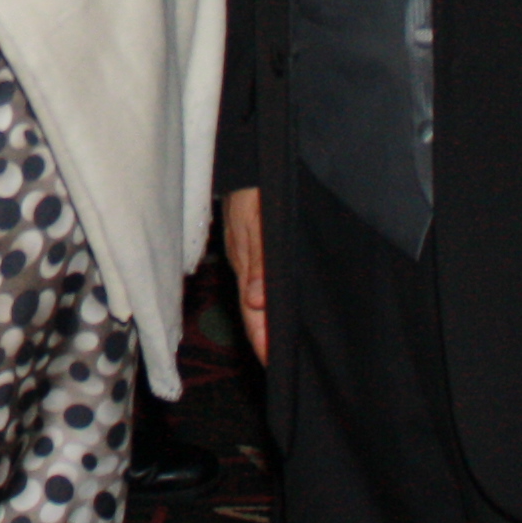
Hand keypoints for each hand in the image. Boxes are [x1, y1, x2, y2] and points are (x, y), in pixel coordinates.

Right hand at [222, 186, 266, 365]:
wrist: (244, 156)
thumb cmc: (252, 186)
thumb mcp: (259, 221)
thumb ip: (259, 261)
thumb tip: (256, 302)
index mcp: (245, 264)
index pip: (253, 313)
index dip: (263, 339)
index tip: (273, 364)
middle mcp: (243, 264)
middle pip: (252, 312)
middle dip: (264, 339)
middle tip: (278, 366)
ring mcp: (244, 255)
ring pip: (254, 298)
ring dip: (265, 322)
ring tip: (277, 346)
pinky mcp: (249, 245)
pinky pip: (255, 281)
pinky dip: (264, 300)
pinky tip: (271, 305)